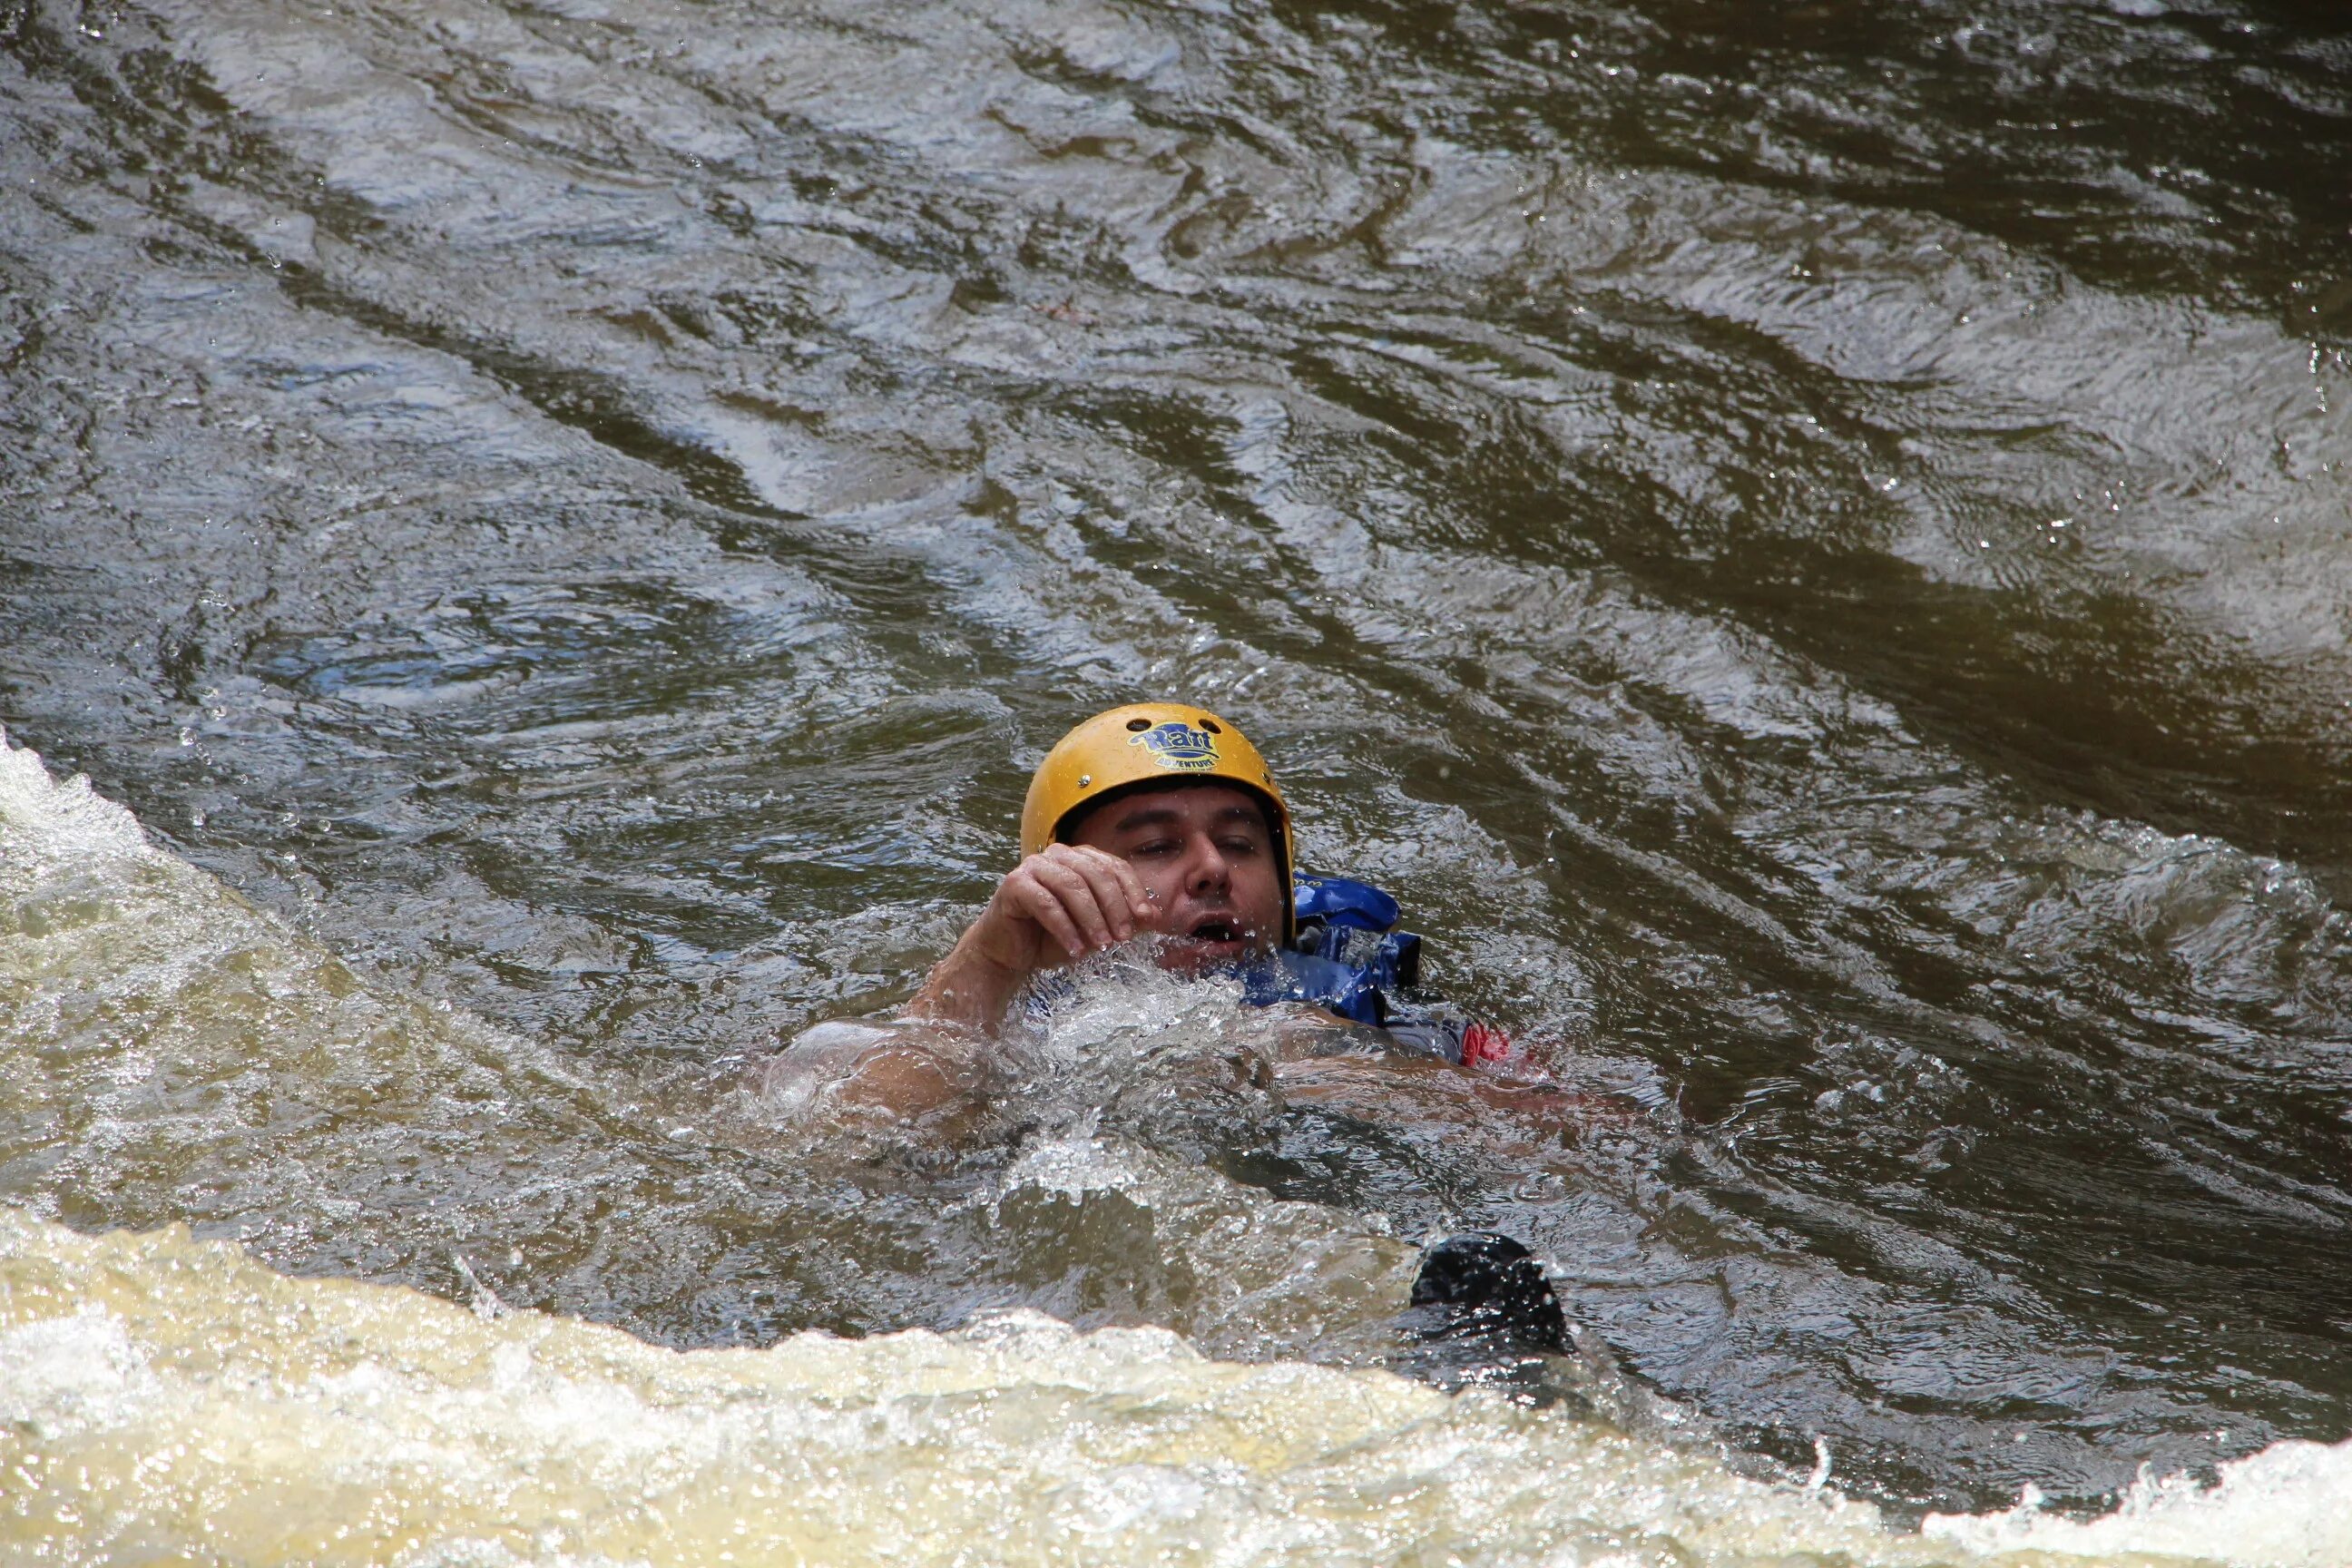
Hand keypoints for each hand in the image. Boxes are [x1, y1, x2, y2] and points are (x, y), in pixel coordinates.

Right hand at [903, 845, 1164, 1032]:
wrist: (1009, 952)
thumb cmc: (1052, 937)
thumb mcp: (1095, 930)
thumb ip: (1123, 920)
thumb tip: (1156, 915)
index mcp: (1080, 858)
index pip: (1114, 867)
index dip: (1133, 891)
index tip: (1145, 919)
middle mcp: (1058, 855)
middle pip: (1096, 874)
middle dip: (1114, 907)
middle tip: (1122, 938)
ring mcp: (1034, 867)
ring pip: (1072, 886)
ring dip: (1091, 919)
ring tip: (1101, 946)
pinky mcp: (1014, 884)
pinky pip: (1045, 903)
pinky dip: (1064, 928)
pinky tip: (1074, 950)